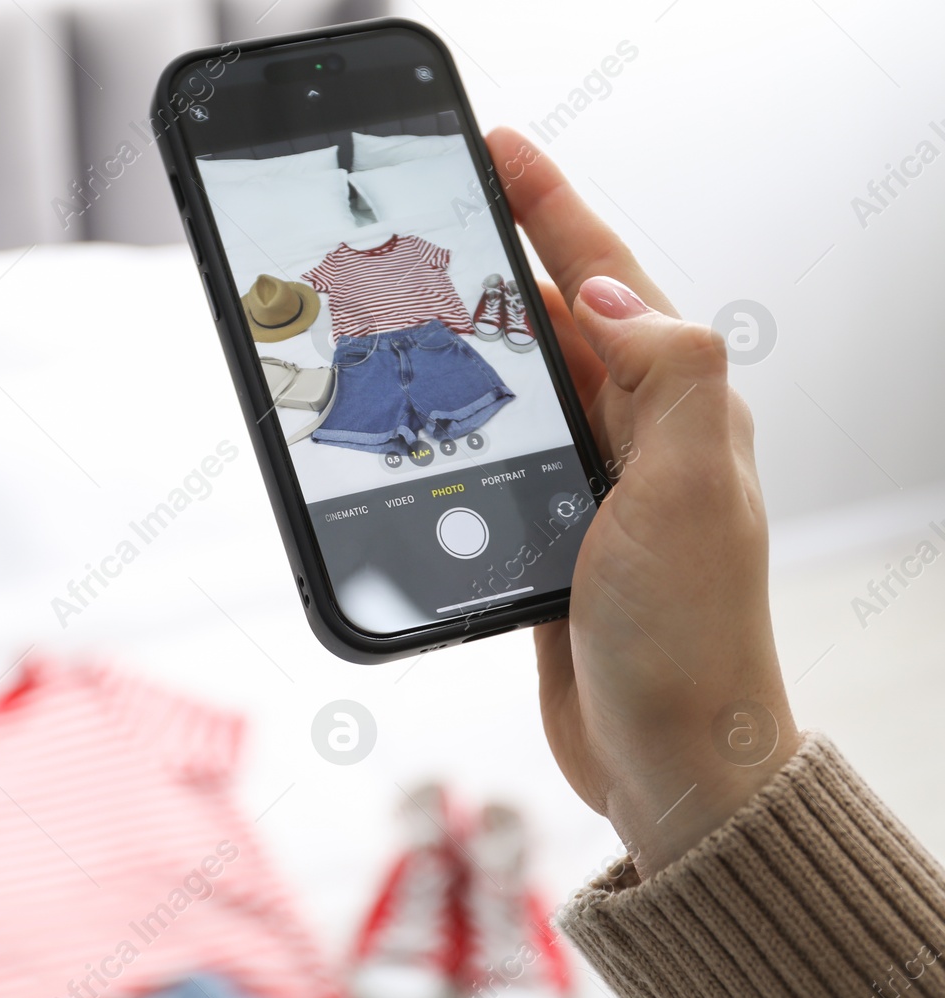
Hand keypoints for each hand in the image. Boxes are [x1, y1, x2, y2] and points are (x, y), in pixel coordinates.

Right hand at [486, 128, 797, 878]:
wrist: (667, 757)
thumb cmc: (687, 636)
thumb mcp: (692, 491)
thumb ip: (665, 375)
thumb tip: (600, 293)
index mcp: (678, 404)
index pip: (605, 276)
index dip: (551, 207)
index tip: (496, 149)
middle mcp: (636, 432)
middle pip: (552, 318)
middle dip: (495, 258)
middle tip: (426, 216)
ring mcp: (590, 482)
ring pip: (515, 384)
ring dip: (462, 339)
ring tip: (397, 303)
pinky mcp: (549, 531)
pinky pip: (496, 450)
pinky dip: (453, 420)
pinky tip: (411, 410)